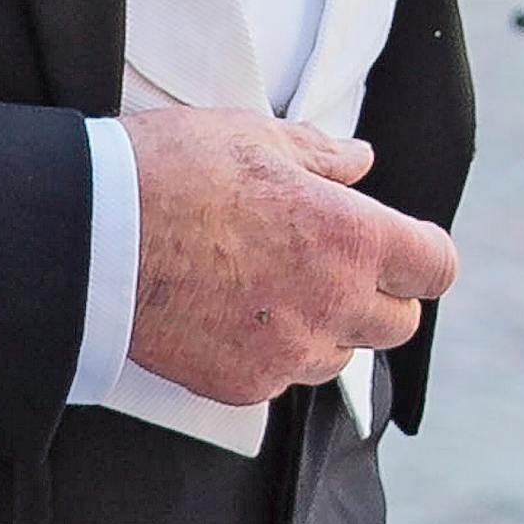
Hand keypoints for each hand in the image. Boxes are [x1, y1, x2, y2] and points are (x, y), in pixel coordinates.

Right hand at [124, 107, 456, 406]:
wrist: (88, 239)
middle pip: (398, 324)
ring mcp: (287, 354)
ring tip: (271, 286)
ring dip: (325, 327)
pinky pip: (281, 377)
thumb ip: (322, 157)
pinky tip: (230, 313)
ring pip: (339, 355)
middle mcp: (330, 306)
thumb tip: (360, 161)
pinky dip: (270, 352)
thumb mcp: (254, 138)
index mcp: (349, 238)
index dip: (422, 253)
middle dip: (379, 295)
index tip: (401, 244)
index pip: (435, 267)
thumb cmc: (169, 174)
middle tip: (333, 263)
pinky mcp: (242, 385)